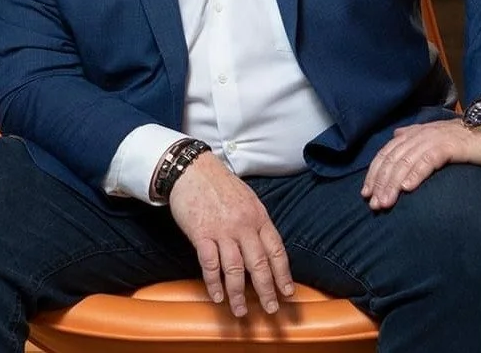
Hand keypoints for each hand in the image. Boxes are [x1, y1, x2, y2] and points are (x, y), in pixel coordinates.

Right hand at [168, 151, 293, 316]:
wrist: (193, 169)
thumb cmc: (220, 184)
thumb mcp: (248, 198)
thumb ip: (256, 222)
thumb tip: (265, 247)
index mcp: (258, 216)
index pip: (276, 250)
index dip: (283, 274)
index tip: (287, 292)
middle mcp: (243, 225)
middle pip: (259, 264)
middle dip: (266, 290)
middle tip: (271, 310)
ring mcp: (222, 230)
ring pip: (235, 269)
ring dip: (238, 294)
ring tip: (241, 311)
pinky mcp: (201, 234)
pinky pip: (210, 264)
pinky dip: (214, 283)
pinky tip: (217, 296)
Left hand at [361, 117, 480, 210]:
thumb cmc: (464, 140)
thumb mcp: (436, 139)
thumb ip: (415, 137)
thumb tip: (396, 136)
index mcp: (413, 134)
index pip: (387, 154)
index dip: (375, 173)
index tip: (366, 194)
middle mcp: (419, 135)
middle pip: (393, 159)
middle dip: (381, 182)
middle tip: (374, 204)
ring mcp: (433, 139)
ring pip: (406, 161)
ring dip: (393, 183)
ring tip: (386, 202)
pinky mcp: (449, 145)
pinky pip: (428, 160)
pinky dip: (416, 173)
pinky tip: (407, 188)